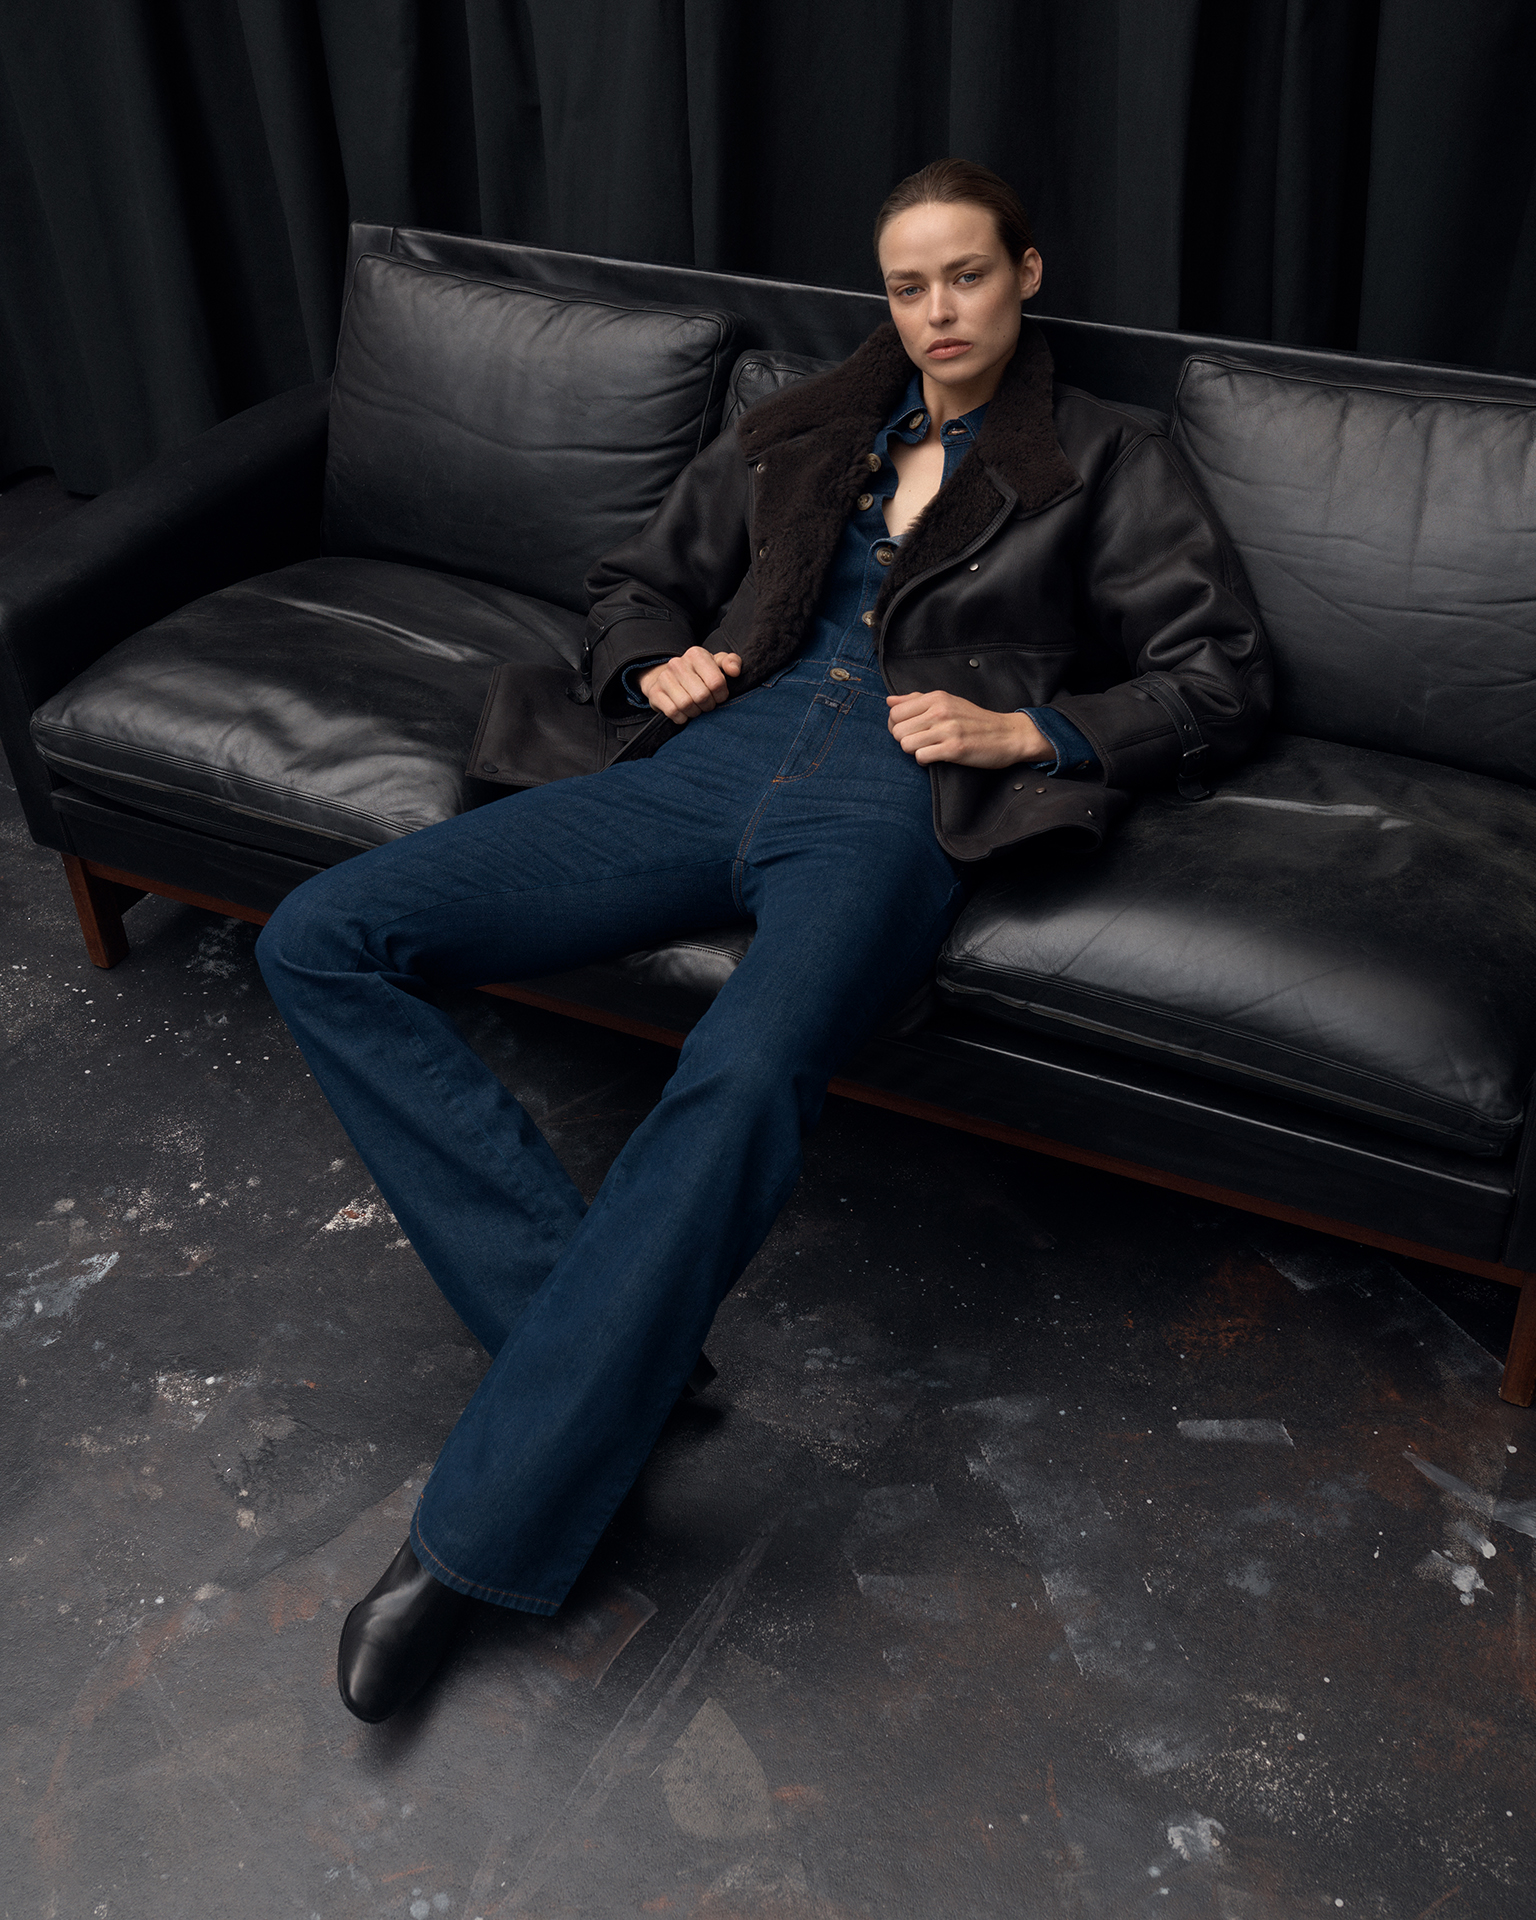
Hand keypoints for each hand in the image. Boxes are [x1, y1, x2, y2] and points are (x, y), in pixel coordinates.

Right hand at [637, 646, 741, 721]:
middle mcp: (678, 663)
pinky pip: (673, 712)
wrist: (668, 678)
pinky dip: (682, 717)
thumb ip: (731, 662)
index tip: (719, 696)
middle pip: (702, 695)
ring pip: (686, 705)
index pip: (716, 682)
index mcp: (696, 654)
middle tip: (708, 704)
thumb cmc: (699, 673)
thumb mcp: (717, 664)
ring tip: (697, 708)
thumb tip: (735, 671)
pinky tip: (684, 713)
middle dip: (709, 705)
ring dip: (695, 712)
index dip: (722, 695)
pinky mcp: (654, 693)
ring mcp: (664, 678)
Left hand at [886, 690, 1048, 767]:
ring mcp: (947, 730)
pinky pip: (921, 757)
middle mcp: (940, 711)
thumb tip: (889, 701)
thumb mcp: (947, 702)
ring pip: (906, 744)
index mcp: (936, 697)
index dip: (896, 725)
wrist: (1006, 735)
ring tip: (927, 749)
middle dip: (903, 740)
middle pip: (897, 730)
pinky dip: (924, 761)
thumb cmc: (975, 720)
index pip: (895, 712)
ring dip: (913, 751)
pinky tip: (934, 757)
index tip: (908, 731)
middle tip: (918, 742)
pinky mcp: (954, 749)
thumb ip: (916, 700)